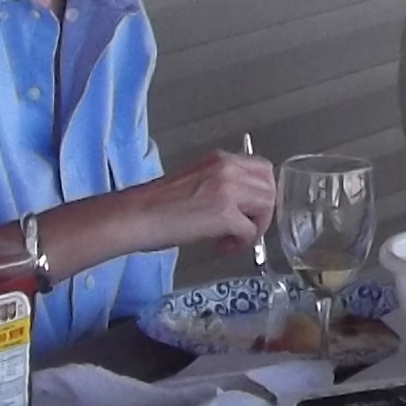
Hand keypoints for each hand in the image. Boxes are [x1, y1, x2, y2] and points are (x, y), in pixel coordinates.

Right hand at [121, 149, 275, 254]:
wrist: (136, 215)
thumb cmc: (156, 205)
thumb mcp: (197, 182)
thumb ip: (222, 186)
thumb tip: (241, 207)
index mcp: (220, 159)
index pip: (262, 169)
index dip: (260, 193)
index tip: (248, 211)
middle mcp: (228, 168)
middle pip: (269, 186)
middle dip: (262, 211)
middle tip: (244, 228)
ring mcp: (228, 190)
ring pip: (266, 206)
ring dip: (254, 226)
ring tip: (231, 238)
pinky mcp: (224, 214)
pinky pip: (250, 230)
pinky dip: (241, 243)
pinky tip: (221, 246)